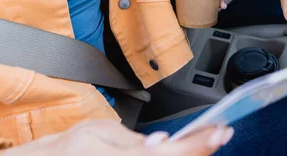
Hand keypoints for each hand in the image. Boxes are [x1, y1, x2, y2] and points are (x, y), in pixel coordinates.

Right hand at [0, 119, 233, 155]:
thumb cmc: (66, 148)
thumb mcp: (95, 131)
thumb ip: (129, 140)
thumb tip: (162, 143)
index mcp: (109, 155)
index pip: (162, 154)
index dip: (194, 145)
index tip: (218, 132)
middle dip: (198, 153)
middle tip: (220, 135)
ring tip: (208, 143)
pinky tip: (187, 153)